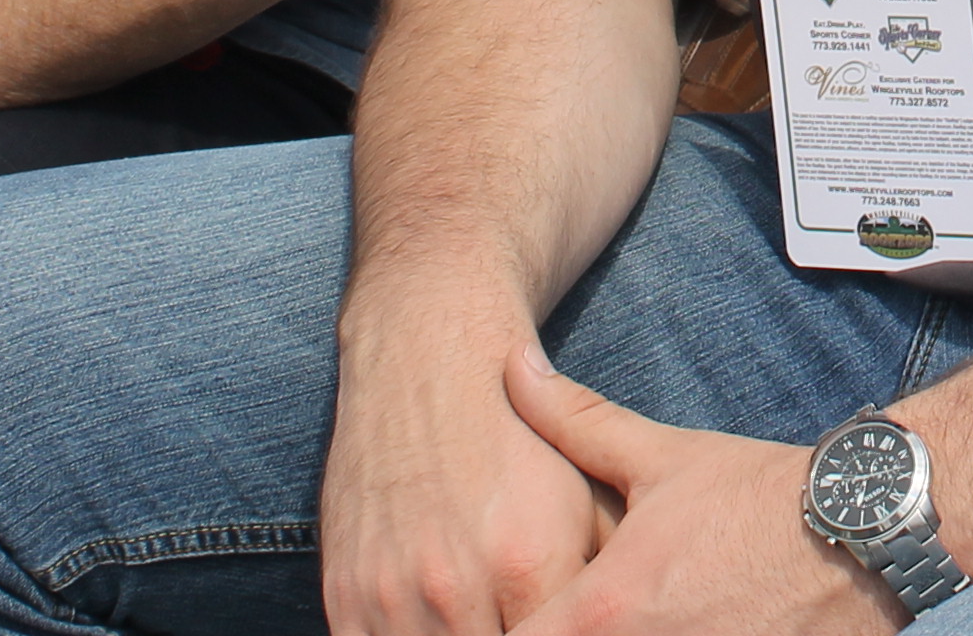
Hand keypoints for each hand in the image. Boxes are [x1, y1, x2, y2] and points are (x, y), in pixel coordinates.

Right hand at [317, 295, 608, 634]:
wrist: (425, 364)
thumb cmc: (515, 435)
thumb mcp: (583, 497)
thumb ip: (602, 574)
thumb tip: (628, 616)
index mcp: (529, 562)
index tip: (561, 627)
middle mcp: (457, 586)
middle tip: (518, 621)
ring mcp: (392, 594)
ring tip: (478, 622)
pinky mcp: (343, 595)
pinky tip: (435, 629)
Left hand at [511, 349, 904, 635]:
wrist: (864, 533)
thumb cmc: (756, 496)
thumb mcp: (662, 456)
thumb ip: (575, 421)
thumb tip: (514, 368)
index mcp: (601, 610)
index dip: (514, 627)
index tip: (526, 610)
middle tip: (583, 618)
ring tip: (646, 620)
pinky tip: (692, 632)